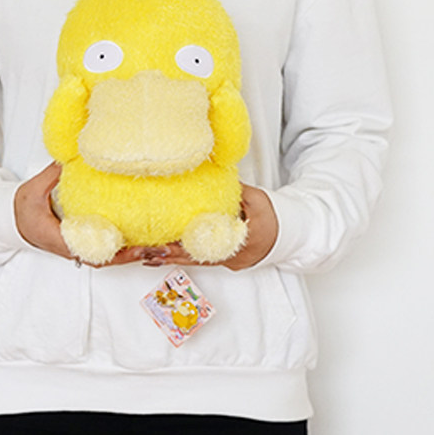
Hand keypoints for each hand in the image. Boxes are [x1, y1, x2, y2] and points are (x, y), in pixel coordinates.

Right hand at [13, 163, 165, 266]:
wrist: (10, 220)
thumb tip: (67, 157)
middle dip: (131, 257)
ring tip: (157, 247)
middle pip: (106, 260)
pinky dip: (123, 248)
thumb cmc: (20, 208)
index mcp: (59, 238)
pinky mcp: (82, 243)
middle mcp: (71, 248)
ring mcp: (78, 248)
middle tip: (156, 249)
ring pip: (108, 258)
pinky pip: (105, 250)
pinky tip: (142, 239)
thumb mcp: (32, 190)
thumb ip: (51, 175)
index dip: (114, 253)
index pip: (90, 252)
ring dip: (131, 255)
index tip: (134, 248)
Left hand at [150, 184, 277, 270]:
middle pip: (193, 259)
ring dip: (169, 256)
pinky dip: (180, 253)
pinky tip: (160, 251)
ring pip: (193, 260)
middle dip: (166, 256)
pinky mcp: (223, 259)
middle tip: (141, 253)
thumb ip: (232, 190)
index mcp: (238, 243)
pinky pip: (199, 257)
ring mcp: (226, 260)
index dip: (181, 248)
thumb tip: (211, 174)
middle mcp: (229, 257)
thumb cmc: (276, 216)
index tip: (161, 247)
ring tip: (142, 253)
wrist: (292, 234)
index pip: (205, 248)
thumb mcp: (256, 198)